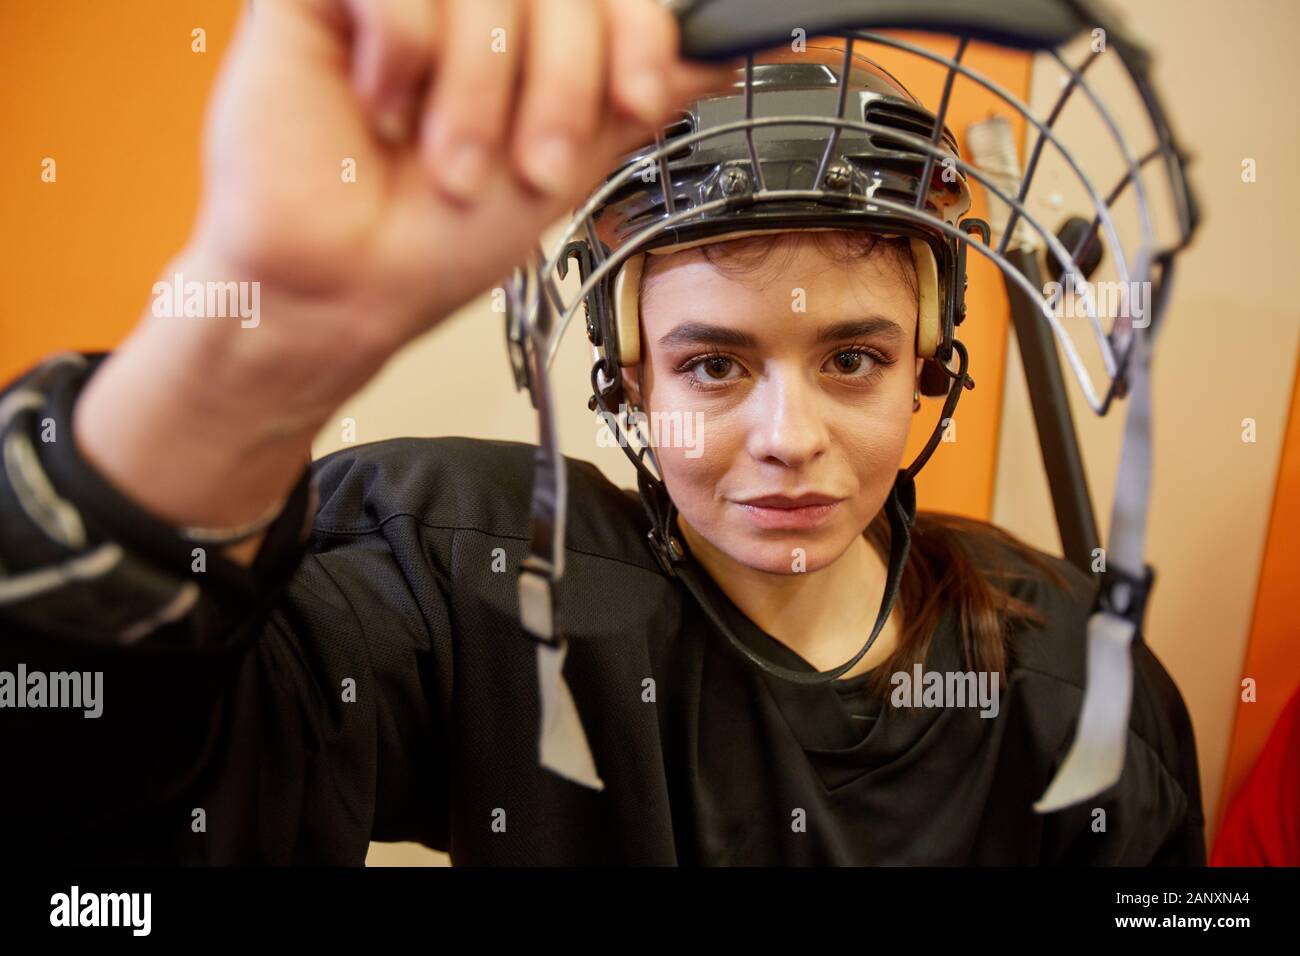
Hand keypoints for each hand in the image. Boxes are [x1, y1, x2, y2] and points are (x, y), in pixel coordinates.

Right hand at [186, 0, 735, 369]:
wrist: (347, 288)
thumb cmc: (439, 237)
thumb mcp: (570, 162)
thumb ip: (638, 94)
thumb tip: (730, 53)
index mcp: (526, 30)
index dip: (637, 31)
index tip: (639, 94)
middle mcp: (468, 3)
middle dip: (560, 89)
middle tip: (533, 164)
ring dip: (480, 97)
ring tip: (448, 165)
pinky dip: (404, 61)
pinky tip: (382, 109)